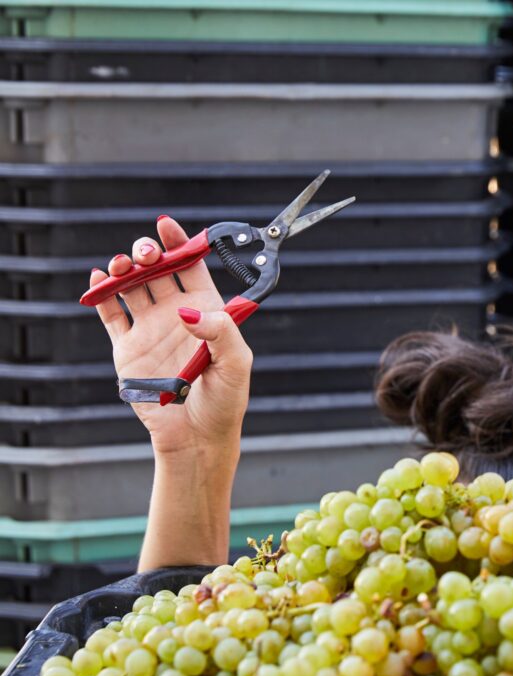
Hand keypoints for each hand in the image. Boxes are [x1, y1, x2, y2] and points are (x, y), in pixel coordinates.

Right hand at [90, 216, 253, 458]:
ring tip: (121, 265)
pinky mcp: (127, 349)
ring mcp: (150, 329)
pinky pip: (111, 315)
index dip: (179, 243)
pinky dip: (102, 295)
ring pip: (132, 287)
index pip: (191, 267)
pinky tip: (99, 279)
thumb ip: (221, 332)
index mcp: (208, 311)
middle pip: (158, 271)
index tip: (166, 225)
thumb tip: (188, 311)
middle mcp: (177, 315)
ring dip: (124, 269)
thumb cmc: (225, 401)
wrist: (197, 437)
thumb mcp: (237, 364)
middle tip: (145, 253)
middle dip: (149, 253)